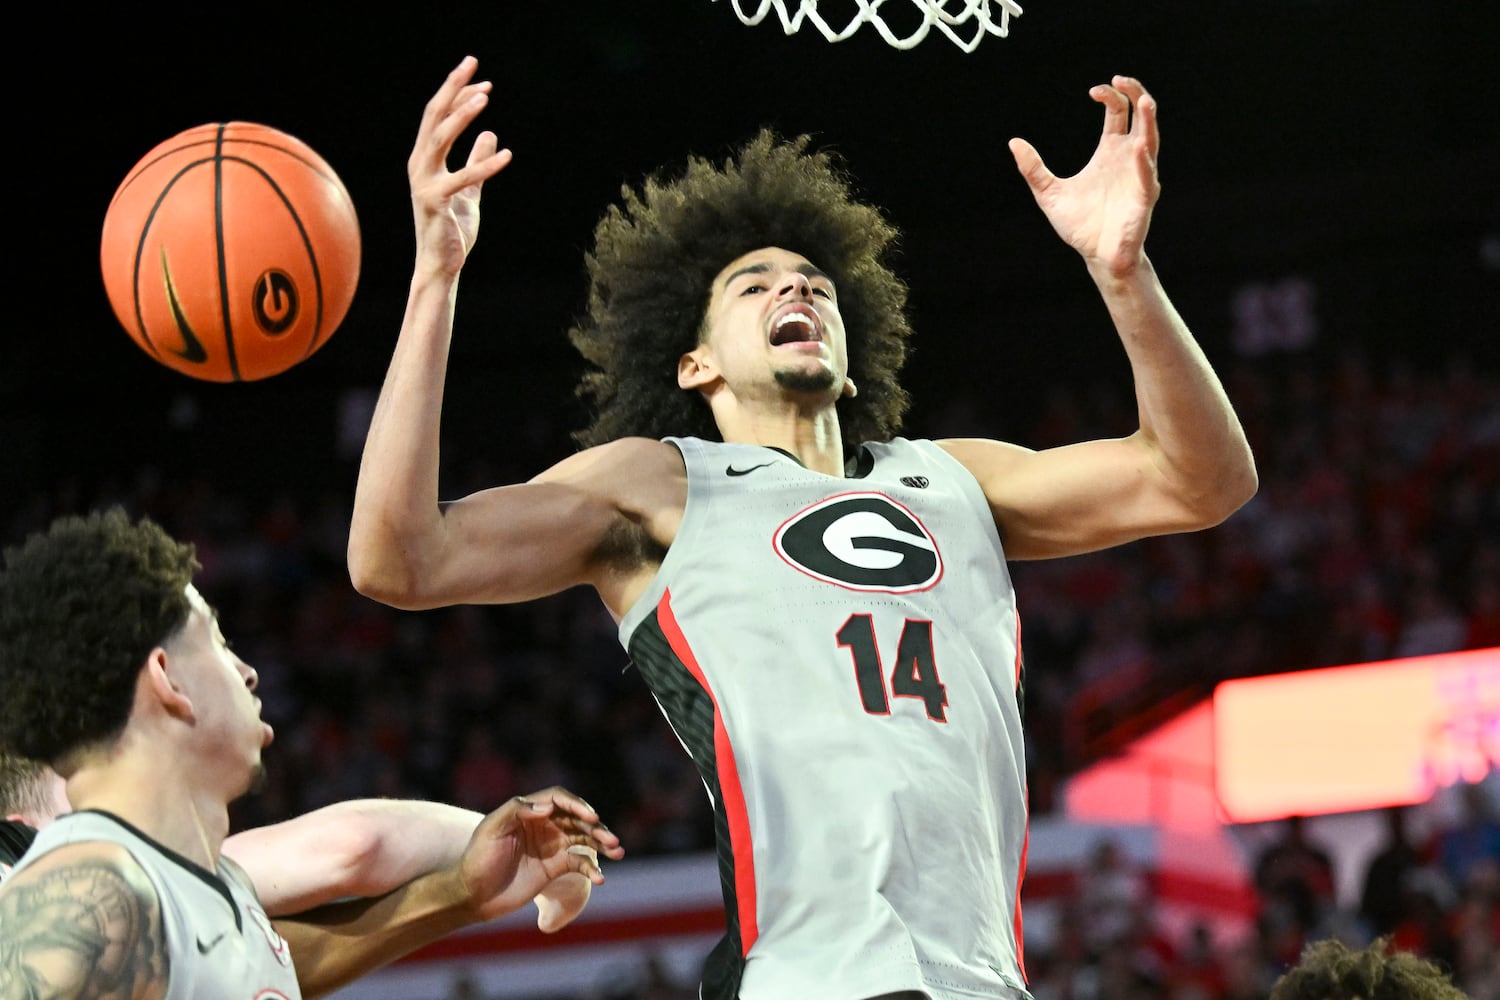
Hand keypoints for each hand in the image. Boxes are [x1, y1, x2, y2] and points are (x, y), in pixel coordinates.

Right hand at [408, 55, 512, 279]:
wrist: (441, 263)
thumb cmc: (452, 228)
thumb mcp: (471, 190)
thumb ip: (477, 161)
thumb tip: (490, 135)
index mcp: (426, 159)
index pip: (438, 116)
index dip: (456, 93)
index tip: (478, 73)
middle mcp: (420, 165)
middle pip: (434, 117)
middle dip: (453, 88)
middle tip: (472, 64)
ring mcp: (424, 182)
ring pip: (439, 139)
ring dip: (461, 115)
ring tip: (484, 96)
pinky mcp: (435, 202)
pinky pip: (462, 179)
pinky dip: (484, 166)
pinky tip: (507, 156)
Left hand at [456, 787, 623, 924]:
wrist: (473, 895)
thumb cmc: (477, 859)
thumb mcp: (491, 830)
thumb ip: (516, 810)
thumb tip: (548, 807)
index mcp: (528, 810)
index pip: (559, 799)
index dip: (576, 805)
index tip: (589, 817)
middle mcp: (543, 824)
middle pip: (577, 818)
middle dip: (596, 827)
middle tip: (610, 839)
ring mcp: (551, 845)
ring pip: (583, 838)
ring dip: (601, 843)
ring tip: (617, 851)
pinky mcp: (555, 867)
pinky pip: (579, 863)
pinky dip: (591, 868)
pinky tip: (600, 878)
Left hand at [1008, 75, 1161, 276]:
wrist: (1096, 256)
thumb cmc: (1080, 225)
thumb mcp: (1049, 193)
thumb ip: (1033, 168)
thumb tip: (1014, 142)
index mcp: (1110, 151)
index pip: (1118, 111)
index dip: (1110, 96)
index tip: (1093, 91)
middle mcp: (1128, 157)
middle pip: (1141, 116)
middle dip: (1136, 94)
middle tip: (1122, 79)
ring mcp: (1139, 175)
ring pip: (1151, 141)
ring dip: (1149, 121)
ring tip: (1145, 102)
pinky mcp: (1143, 197)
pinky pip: (1146, 175)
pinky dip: (1143, 161)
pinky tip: (1138, 146)